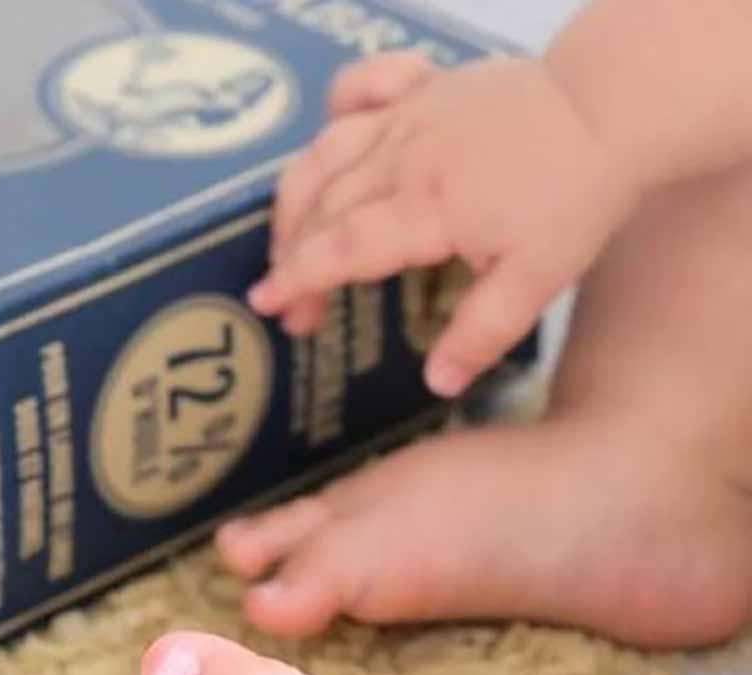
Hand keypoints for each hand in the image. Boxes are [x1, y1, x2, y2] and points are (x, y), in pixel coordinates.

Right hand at [250, 53, 638, 395]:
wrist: (610, 107)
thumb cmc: (575, 198)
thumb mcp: (538, 281)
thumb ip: (482, 334)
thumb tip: (435, 385)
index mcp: (427, 207)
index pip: (343, 246)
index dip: (298, 278)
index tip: (268, 306)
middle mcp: (402, 155)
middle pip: (322, 207)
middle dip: (293, 259)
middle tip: (294, 309)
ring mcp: (407, 114)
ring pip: (323, 153)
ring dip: (295, 200)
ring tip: (288, 243)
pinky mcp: (420, 86)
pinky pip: (358, 88)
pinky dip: (333, 113)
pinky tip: (330, 143)